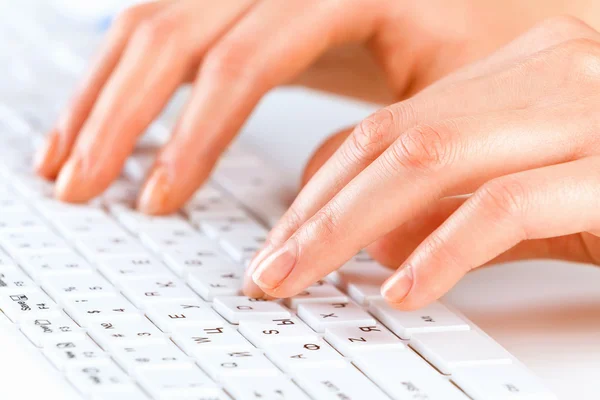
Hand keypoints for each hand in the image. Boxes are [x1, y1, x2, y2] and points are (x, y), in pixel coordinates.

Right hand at [35, 0, 559, 212]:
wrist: (506, 7)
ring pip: (161, 19)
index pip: (246, 57)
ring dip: (106, 90)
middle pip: (178, 26)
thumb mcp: (454, 99)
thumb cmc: (497, 50)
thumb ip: (385, 150)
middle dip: (118, 112)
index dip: (193, 134)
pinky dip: (134, 74)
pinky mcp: (260, 4)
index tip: (160, 199)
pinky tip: (110, 110)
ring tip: (67, 155)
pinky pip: (179, 28)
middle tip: (78, 183)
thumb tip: (314, 216)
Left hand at [245, 17, 599, 308]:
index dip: (320, 186)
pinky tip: (402, 289)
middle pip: (390, 141)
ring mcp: (584, 113)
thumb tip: (378, 244)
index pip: (384, 126)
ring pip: (427, 160)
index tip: (283, 239)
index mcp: (516, 71)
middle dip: (315, 212)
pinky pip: (507, 205)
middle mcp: (543, 75)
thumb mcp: (539, 188)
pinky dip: (444, 249)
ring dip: (349, 228)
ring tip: (300, 278)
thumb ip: (457, 206)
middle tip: (268, 269)